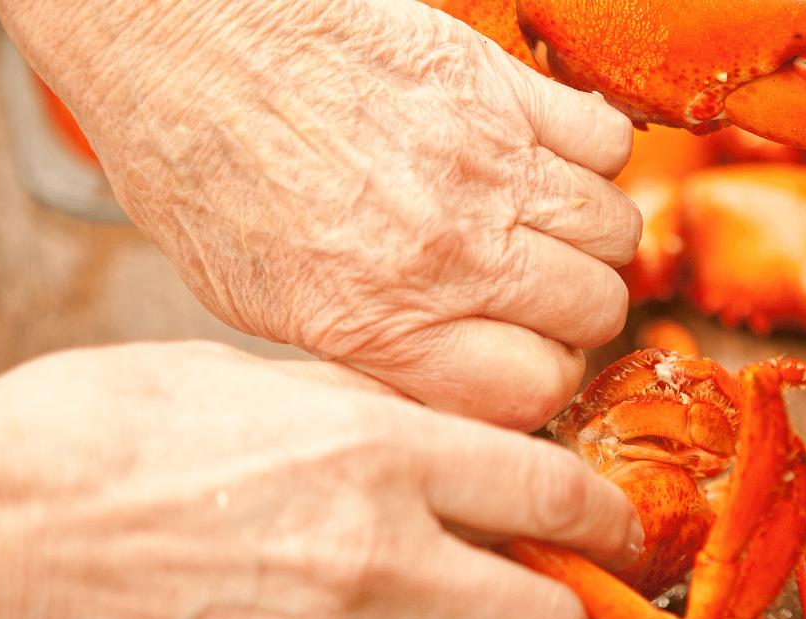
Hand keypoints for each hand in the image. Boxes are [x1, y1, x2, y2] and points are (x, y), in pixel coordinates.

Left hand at [0, 0, 639, 428]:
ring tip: (546, 226)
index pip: (533, 390)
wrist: (188, 41)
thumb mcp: (259, 301)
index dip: (540, 382)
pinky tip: (548, 160)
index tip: (526, 360)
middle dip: (574, 316)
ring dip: (592, 242)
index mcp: (382, 319)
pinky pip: (609, 142)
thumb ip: (368, 349)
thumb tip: (446, 376)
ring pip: (617, 231)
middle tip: (539, 293)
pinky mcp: (498, 88)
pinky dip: (595, 159)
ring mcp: (485, 165)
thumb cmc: (204, 162)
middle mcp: (449, 250)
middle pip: (594, 312)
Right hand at [0, 342, 643, 618]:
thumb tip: (455, 441)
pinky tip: (394, 608)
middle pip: (542, 610)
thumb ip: (379, 414)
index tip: (617, 527)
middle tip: (566, 583)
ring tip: (478, 595)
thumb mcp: (263, 382)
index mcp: (377, 453)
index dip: (604, 518)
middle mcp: (374, 551)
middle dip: (568, 600)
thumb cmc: (110, 430)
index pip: (548, 495)